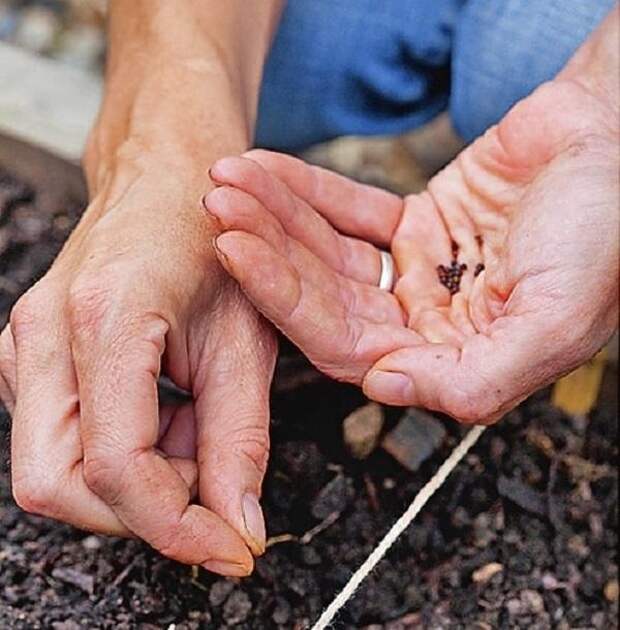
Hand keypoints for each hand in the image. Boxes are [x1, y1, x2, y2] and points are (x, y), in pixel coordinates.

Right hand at [0, 161, 275, 575]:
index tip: (230, 548)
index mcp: (107, 318)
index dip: (176, 526)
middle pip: (59, 483)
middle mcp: (46, 333)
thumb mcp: (247, 342)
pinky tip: (167, 411)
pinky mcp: (32, 352)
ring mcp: (26, 342)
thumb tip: (238, 529)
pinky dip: (119, 448)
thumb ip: (240, 440)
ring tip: (195, 426)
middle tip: (210, 483)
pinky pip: (59, 434)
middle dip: (141, 509)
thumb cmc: (219, 242)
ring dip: (133, 476)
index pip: (117, 465)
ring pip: (54, 466)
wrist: (171, 177)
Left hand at [204, 79, 617, 423]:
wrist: (618, 143)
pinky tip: (265, 171)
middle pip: (324, 297)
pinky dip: (308, 190)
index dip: (286, 303)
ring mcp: (416, 274)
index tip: (236, 252)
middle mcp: (426, 325)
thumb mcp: (556, 321)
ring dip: (276, 218)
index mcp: (453, 360)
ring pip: (329, 253)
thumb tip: (384, 390)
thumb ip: (475, 378)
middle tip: (217, 210)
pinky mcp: (415, 225)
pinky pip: (350, 211)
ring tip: (227, 181)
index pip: (347, 345)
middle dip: (268, 254)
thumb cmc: (606, 231)